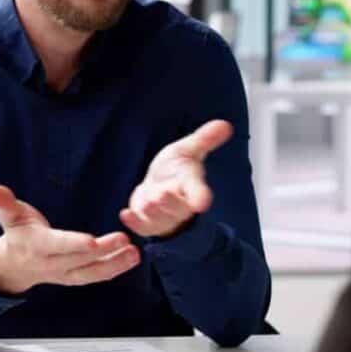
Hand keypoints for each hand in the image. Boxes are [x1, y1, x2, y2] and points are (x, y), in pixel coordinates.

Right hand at [0, 185, 139, 294]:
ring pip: (91, 273)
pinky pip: (96, 276)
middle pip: (79, 260)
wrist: (14, 265)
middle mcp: (51, 263)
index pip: (57, 245)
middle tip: (124, 239)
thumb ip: (4, 202)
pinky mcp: (74, 277)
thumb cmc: (17, 233)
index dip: (73, 244)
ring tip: (134, 253)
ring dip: (114, 264)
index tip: (92, 241)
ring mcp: (64, 273)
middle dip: (102, 252)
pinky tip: (131, 258)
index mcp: (35, 246)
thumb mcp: (9, 215)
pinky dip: (114, 269)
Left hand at [120, 120, 232, 238]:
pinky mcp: (146, 223)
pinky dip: (133, 222)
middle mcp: (179, 204)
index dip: (200, 196)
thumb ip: (205, 139)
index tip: (203, 201)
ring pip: (160, 219)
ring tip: (146, 203)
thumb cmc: (176, 170)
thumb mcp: (188, 151)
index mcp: (191, 187)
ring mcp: (163, 216)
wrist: (159, 186)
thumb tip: (225, 124)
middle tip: (162, 194)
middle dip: (170, 203)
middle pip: (178, 208)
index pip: (198, 192)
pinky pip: (141, 227)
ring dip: (152, 212)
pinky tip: (125, 214)